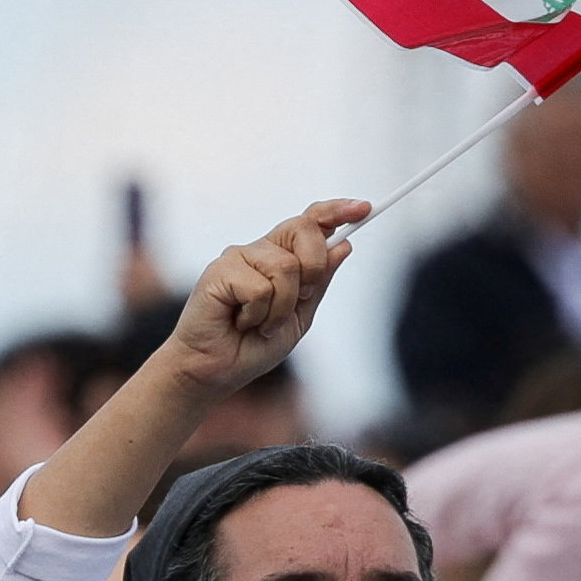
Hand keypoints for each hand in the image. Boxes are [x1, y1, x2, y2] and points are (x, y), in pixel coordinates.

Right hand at [151, 204, 367, 401]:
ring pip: (286, 267)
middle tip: (300, 298)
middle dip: (314, 266)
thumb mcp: (300, 317)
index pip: (311, 222)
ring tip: (261, 326)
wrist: (215, 372)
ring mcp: (238, 257)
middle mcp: (260, 250)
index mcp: (281, 257)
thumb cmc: (253, 346)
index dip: (337, 210)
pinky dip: (258, 316)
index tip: (365, 208)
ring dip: (281, 308)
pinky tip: (240, 324)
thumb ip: (319, 283)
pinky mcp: (219, 271)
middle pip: (304, 228)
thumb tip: (344, 245)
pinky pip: (260, 288)